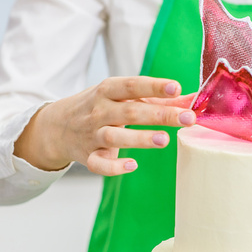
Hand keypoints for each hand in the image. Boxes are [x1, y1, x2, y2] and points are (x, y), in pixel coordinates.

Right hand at [14, 77, 196, 175]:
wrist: (57, 126)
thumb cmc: (101, 107)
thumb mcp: (122, 96)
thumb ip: (157, 98)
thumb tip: (194, 99)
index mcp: (108, 90)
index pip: (132, 85)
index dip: (154, 86)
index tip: (176, 88)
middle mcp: (99, 110)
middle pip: (130, 111)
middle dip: (160, 115)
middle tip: (188, 118)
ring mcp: (93, 134)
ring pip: (115, 137)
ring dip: (140, 138)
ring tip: (165, 140)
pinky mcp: (88, 156)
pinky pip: (98, 164)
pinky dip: (114, 167)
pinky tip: (132, 165)